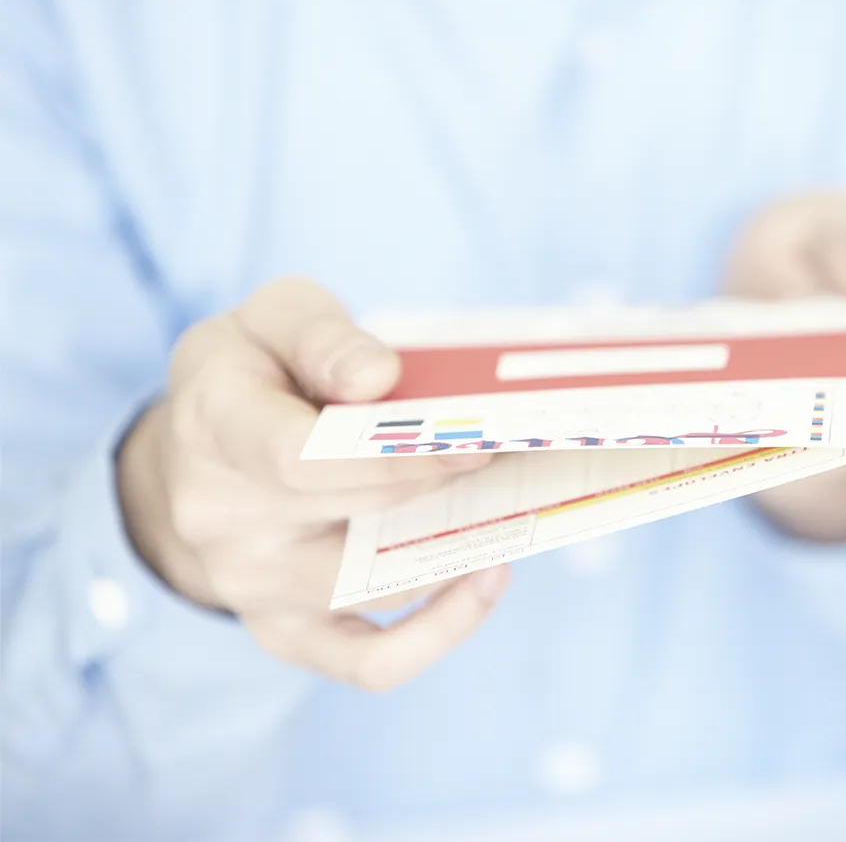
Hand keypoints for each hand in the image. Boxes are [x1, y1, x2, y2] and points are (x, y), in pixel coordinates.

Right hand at [117, 278, 509, 690]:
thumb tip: (377, 378)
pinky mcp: (285, 632)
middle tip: (517, 456)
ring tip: (513, 504)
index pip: (301, 458)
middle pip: (356, 518)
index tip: (473, 441)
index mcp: (215, 427)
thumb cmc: (253, 373)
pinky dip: (437, 634)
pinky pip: (368, 663)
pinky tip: (486, 578)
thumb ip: (321, 336)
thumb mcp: (272, 318)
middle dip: (447, 488)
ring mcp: (251, 586)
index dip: (397, 457)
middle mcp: (220, 519)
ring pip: (373, 588)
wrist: (192, 457)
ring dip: (455, 547)